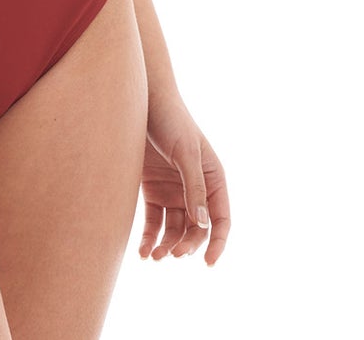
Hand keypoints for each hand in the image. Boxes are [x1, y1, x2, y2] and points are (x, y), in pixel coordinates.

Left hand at [137, 91, 229, 265]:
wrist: (142, 101)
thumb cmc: (171, 121)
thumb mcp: (186, 152)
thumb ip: (194, 186)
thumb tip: (203, 223)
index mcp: (213, 178)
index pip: (221, 218)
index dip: (218, 242)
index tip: (208, 263)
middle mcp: (195, 189)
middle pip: (196, 228)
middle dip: (187, 244)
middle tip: (173, 254)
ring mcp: (173, 191)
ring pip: (175, 229)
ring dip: (167, 245)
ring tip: (155, 256)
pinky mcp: (152, 191)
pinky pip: (154, 222)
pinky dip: (150, 237)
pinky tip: (143, 251)